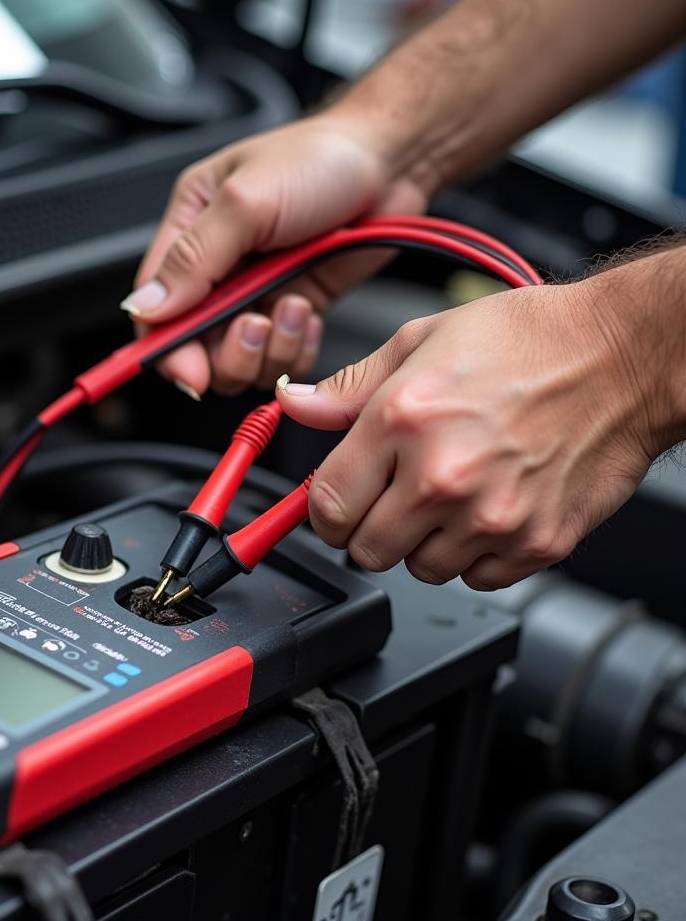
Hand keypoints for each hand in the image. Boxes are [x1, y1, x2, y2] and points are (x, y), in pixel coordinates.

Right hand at [123, 114, 428, 396]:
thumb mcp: (244, 201)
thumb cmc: (319, 159)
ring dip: (270, 348)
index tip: (190, 373)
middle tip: (256, 324)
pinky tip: (310, 312)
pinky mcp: (294, 309)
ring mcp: (257, 293)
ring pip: (241, 360)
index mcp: (188, 231)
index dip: (167, 347)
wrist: (390, 160)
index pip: (156, 308)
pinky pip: (283, 358)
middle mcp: (219, 268)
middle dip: (228, 352)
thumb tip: (145, 307)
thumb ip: (192, 258)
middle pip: (197, 347)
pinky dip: (297, 349)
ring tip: (295, 304)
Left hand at [275, 277, 677, 589]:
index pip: (326, 506)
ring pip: (421, 571)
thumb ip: (349, 388)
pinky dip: (475, 554)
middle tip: (395, 498)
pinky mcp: (536, 544)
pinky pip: (476, 579)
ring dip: (425, 543)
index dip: (324, 511)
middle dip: (370, 529)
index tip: (337, 505)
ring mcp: (492, 518)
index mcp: (403, 420)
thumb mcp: (422, 342)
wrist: (625, 357)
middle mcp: (443, 476)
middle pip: (366, 551)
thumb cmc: (529, 342)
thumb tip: (294, 405)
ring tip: (453, 494)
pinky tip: (490, 508)